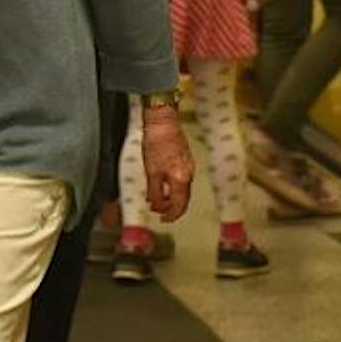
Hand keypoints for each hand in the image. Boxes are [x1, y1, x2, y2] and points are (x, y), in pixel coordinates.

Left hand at [141, 103, 194, 221]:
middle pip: (183, 199)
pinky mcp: (186, 159)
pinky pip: (182, 179)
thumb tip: (155, 205)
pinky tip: (162, 184)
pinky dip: (173, 186)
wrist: (163, 121)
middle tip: (159, 212)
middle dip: (171, 208)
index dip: (170, 215)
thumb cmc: (156, 143)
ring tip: (157, 198)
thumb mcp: (151, 172)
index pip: (179, 205)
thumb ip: (154, 191)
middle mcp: (189, 174)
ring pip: (183, 189)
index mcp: (180, 179)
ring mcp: (189, 166)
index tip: (162, 219)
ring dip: (171, 197)